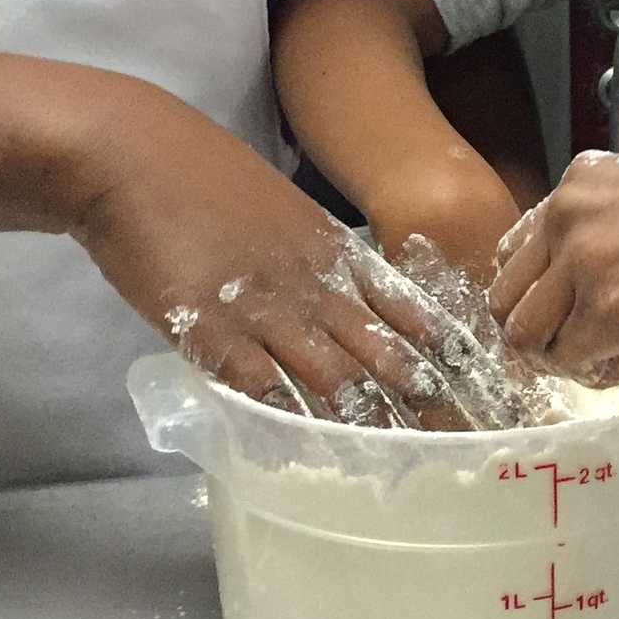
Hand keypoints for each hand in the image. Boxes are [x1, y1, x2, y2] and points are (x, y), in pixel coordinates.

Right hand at [70, 114, 515, 430]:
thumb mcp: (282, 211)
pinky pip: (259, 384)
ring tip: (403, 464)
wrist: (134, 155)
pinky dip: (285, 420)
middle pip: (382, 353)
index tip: (484, 389)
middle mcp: (312, 284)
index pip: (409, 310)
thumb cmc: (203, 180)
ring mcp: (264, 310)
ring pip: (331, 376)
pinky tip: (308, 452)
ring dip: (367, 422)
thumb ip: (319, 257)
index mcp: (333, 253)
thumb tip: (349, 298)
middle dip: (423, 402)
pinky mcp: (210, 329)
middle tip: (463, 443)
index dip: (446, 354)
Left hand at [492, 152, 618, 384]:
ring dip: (566, 357)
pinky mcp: (608, 311)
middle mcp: (568, 213)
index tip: (588, 312)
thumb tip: (564, 290)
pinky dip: (601, 376)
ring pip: (524, 335)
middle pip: (506, 298)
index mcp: (577, 183)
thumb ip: (599, 232)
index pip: (515, 255)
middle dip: (546, 331)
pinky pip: (568, 362)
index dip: (545, 297)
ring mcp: (585, 261)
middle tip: (599, 342)